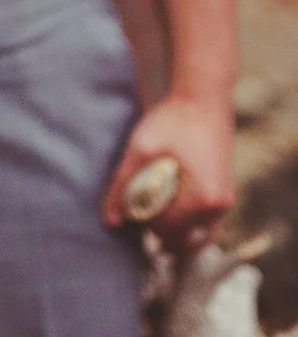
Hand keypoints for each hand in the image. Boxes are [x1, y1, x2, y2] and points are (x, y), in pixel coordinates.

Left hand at [102, 93, 235, 252]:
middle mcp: (219, 205)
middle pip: (183, 241)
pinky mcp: (224, 192)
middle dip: (158, 234)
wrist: (203, 96)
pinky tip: (168, 215)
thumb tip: (110, 222)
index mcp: (202, 199)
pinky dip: (188, 227)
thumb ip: (122, 186)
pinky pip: (207, 225)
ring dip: (174, 235)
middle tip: (137, 214)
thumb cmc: (173, 119)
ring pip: (198, 238)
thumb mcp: (141, 150)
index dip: (141, 222)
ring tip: (150, 218)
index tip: (128, 203)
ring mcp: (226, 200)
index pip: (164, 230)